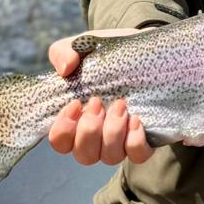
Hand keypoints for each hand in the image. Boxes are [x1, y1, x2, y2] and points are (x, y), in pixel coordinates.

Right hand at [46, 37, 153, 166]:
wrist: (142, 49)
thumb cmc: (104, 54)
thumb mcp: (82, 47)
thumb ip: (65, 52)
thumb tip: (65, 68)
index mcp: (75, 120)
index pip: (59, 142)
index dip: (64, 129)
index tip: (75, 103)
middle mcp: (95, 138)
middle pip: (83, 155)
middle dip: (89, 130)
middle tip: (97, 101)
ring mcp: (119, 142)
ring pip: (109, 157)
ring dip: (112, 133)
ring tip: (121, 105)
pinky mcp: (143, 140)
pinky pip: (137, 155)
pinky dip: (135, 141)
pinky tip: (136, 120)